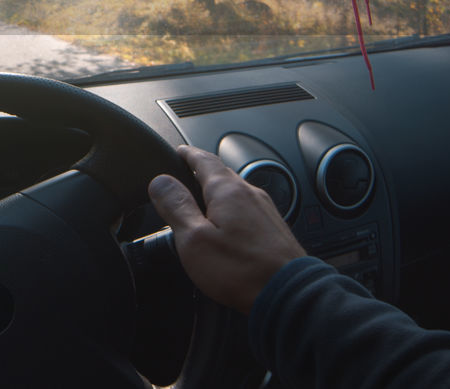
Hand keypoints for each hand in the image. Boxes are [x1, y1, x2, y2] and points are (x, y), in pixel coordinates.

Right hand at [148, 145, 305, 313]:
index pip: (203, 159)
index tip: (179, 152)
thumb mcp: (194, 239)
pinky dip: (233, 210)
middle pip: (222, 174)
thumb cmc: (242, 270)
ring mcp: (266, 211)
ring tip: (203, 203)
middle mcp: (250, 194)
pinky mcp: (275, 230)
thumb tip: (160, 181)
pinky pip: (249, 210)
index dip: (187, 154)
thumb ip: (176, 206)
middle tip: (186, 177)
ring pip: (237, 192)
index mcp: (228, 191)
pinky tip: (229, 228)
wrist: (289, 296)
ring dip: (218, 193)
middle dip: (202, 173)